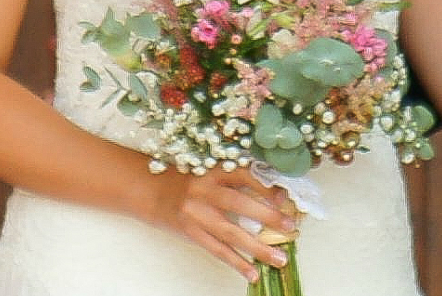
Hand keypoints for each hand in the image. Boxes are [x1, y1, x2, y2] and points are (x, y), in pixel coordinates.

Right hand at [148, 167, 301, 280]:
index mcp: (213, 171)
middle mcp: (205, 191)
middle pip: (239, 204)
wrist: (151, 190)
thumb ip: (236, 176)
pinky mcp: (192, 233)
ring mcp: (197, 214)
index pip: (243, 175)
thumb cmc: (187, 179)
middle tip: (290, 226)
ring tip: (279, 259)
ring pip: (231, 233)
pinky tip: (253, 273)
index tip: (284, 196)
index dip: (264, 185)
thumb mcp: (210, 169)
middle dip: (267, 216)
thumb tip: (273, 188)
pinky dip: (237, 263)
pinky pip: (217, 250)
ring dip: (257, 248)